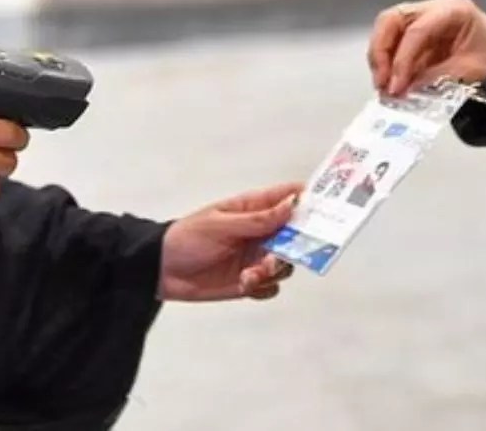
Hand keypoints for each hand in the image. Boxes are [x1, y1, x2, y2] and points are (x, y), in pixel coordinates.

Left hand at [158, 182, 302, 302]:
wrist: (162, 270)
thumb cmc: (186, 237)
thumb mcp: (221, 225)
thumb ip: (258, 219)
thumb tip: (291, 206)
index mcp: (253, 208)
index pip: (288, 198)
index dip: (308, 201)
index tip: (323, 211)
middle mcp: (260, 232)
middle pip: (296, 236)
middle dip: (293, 248)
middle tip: (276, 256)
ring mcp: (256, 256)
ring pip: (285, 264)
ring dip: (273, 270)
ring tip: (251, 274)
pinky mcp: (250, 281)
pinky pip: (271, 286)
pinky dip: (263, 287)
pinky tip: (246, 285)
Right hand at [368, 0, 485, 98]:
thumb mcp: (466, 72)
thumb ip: (431, 79)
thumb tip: (400, 90)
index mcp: (453, 10)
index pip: (416, 31)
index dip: (401, 60)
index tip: (395, 87)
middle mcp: (434, 7)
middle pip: (392, 20)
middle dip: (381, 52)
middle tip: (382, 82)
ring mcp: (424, 17)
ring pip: (387, 28)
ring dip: (380, 58)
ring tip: (383, 86)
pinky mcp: (417, 32)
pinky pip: (394, 42)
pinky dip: (388, 62)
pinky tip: (390, 82)